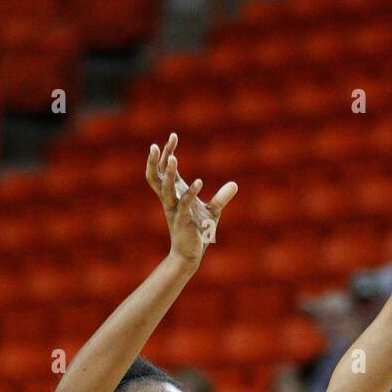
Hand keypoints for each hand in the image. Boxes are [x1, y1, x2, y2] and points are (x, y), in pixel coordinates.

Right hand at [146, 132, 237, 266]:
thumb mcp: (213, 211)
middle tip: (157, 144)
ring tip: (174, 158)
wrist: (191, 254)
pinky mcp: (182, 221)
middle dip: (156, 161)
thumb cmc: (199, 232)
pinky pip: (184, 204)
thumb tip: (235, 184)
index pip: (165, 170)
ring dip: (170, 174)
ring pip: (166, 189)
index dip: (167, 153)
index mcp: (174, 194)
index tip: (172, 136)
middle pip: (156, 177)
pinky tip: (199, 182)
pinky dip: (191, 193)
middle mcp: (170, 200)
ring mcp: (174, 210)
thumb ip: (222, 197)